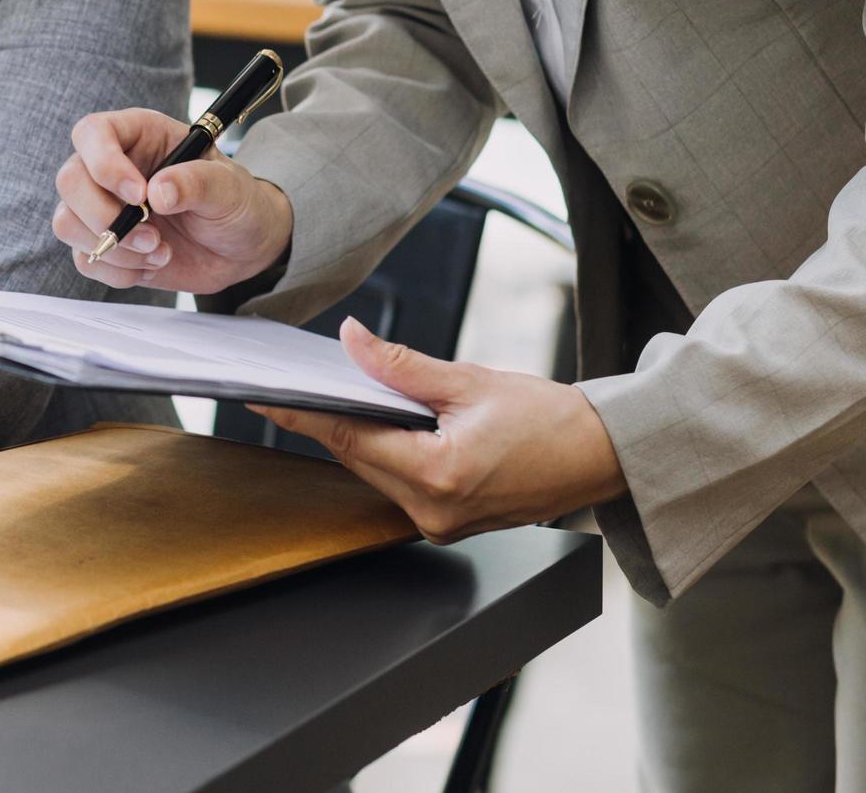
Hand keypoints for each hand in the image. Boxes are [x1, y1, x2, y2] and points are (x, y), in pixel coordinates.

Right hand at [51, 109, 294, 292]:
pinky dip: (118, 271)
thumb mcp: (229, 188)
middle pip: (70, 181)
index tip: (138, 195)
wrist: (242, 247)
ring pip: (67, 222)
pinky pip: (86, 259)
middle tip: (152, 235)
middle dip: (105, 216)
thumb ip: (196, 183)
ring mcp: (104, 207)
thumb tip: (158, 192)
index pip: (93, 133)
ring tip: (159, 251)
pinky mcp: (105, 244)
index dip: (104, 163)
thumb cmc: (236, 203)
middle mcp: (112, 168)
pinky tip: (152, 264)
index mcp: (139, 136)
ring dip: (113, 247)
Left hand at [252, 318, 627, 543]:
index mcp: (438, 475)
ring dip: (359, 437)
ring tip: (339, 397)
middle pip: (358, 458)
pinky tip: (382, 425)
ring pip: (376, 473)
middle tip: (296, 384)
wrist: (603, 456)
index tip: (262, 396)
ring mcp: (441, 524)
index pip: (349, 439)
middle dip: (329, 420)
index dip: (301, 415)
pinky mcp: (450, 524)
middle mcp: (433, 510)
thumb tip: (352, 342)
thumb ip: (401, 366)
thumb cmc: (551, 419)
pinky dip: (386, 454)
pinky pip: (400, 484)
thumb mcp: (470, 381)